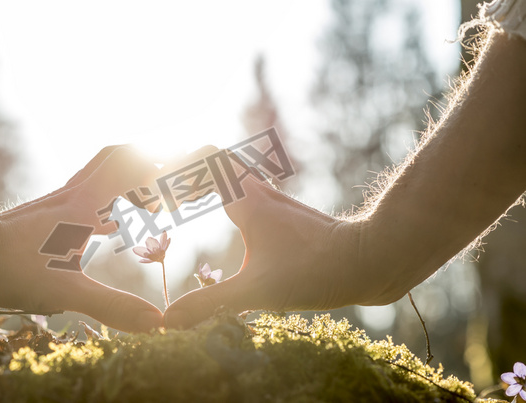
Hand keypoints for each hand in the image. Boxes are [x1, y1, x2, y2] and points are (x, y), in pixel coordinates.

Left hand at [0, 146, 163, 332]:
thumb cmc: (8, 267)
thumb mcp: (64, 292)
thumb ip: (112, 306)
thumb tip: (156, 322)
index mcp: (86, 208)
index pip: (134, 173)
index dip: (165, 170)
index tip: (190, 174)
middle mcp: (76, 194)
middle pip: (118, 156)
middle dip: (149, 158)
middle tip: (173, 170)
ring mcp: (60, 198)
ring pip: (101, 167)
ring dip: (128, 170)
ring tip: (149, 188)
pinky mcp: (48, 209)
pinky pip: (88, 185)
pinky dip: (109, 188)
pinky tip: (110, 216)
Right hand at [164, 172, 367, 328]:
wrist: (369, 259)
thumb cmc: (315, 269)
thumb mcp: (256, 290)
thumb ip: (209, 303)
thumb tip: (168, 321)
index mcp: (246, 199)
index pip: (204, 158)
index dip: (176, 165)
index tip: (155, 187)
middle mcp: (259, 191)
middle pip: (215, 160)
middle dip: (185, 172)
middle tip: (161, 196)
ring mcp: (275, 201)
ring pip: (234, 174)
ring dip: (207, 181)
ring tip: (184, 201)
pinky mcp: (287, 215)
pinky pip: (249, 191)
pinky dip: (228, 194)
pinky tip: (229, 218)